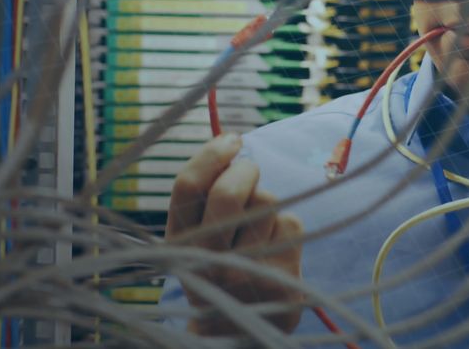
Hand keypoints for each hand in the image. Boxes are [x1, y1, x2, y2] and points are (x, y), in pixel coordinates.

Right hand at [165, 133, 304, 335]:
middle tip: (249, 171)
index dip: (212, 153)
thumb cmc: (218, 266)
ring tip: (258, 228)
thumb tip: (230, 142)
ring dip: (266, 203)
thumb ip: (203, 196)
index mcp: (178, 243)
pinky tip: (275, 248)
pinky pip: (290, 221)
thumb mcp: (195, 239)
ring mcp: (244, 271)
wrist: (237, 329)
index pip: (187, 186)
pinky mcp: (279, 276)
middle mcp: (206, 259)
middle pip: (230, 190)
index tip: (232, 139)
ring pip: (266, 201)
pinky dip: (286, 226)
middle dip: (246, 169)